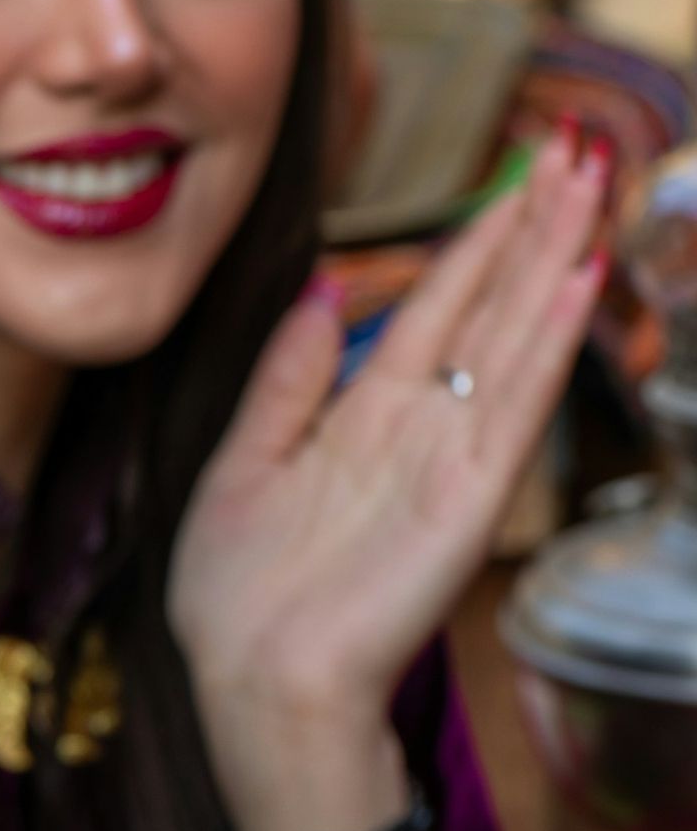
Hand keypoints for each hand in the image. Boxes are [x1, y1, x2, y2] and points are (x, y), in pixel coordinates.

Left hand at [171, 123, 608, 747]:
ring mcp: (452, 461)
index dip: (476, 237)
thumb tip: (323, 293)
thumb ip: (288, 380)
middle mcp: (421, 429)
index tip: (514, 171)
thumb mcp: (244, 462)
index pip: (437, 305)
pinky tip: (576, 279)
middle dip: (532, 224)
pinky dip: (548, 341)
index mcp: (365, 416)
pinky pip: (516, 406)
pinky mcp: (468, 500)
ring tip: (590, 180)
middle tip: (577, 143)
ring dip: (553, 257)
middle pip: (491, 304)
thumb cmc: (240, 595)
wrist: (252, 686)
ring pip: (514, 336)